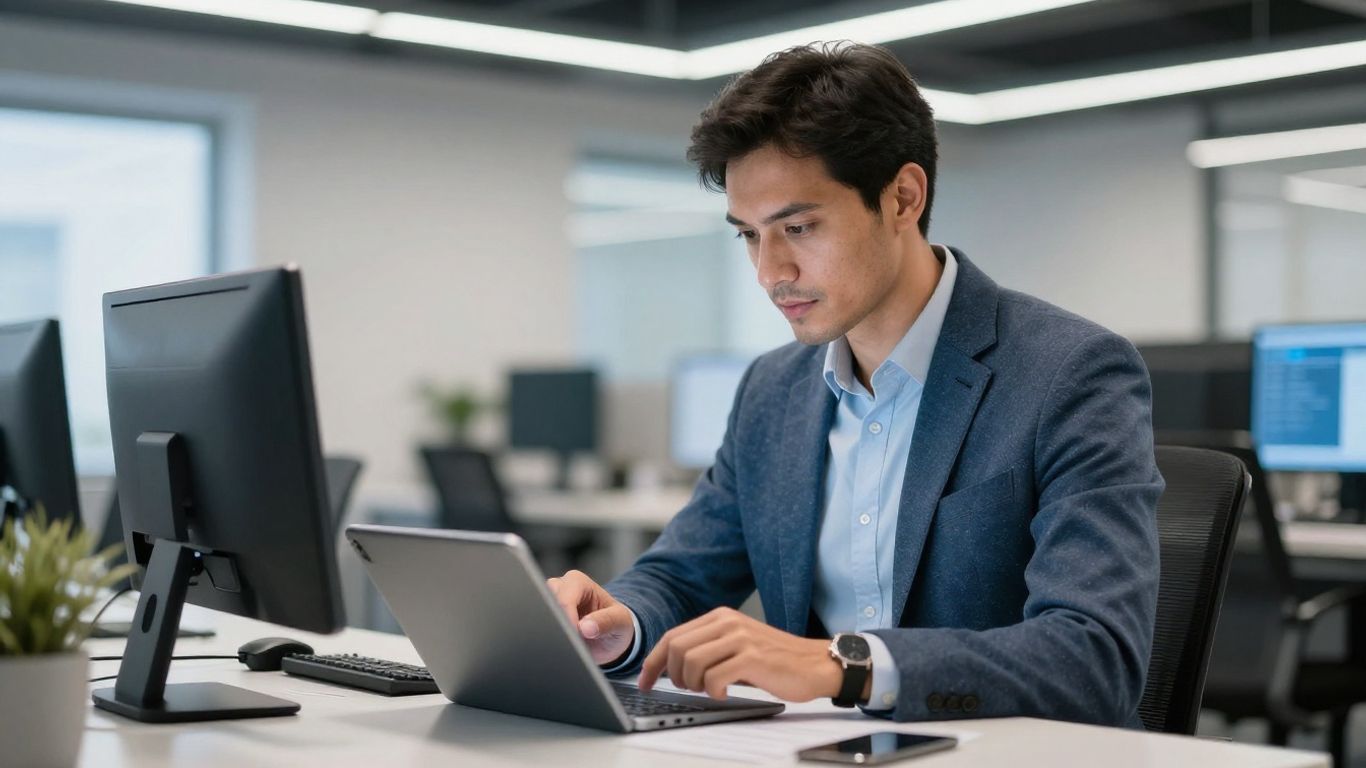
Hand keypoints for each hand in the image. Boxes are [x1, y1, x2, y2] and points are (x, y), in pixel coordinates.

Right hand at [546, 570, 635, 664]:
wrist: (610, 638)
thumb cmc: (616, 623)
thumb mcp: (620, 621)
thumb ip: (606, 622)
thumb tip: (585, 627)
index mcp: (578, 582)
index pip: (564, 600)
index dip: (568, 621)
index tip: (576, 637)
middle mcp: (560, 589)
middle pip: (546, 606)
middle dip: (557, 626)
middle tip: (570, 643)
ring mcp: (549, 604)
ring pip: (539, 617)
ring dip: (552, 633)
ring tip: (567, 645)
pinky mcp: (544, 619)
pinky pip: (538, 628)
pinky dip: (548, 639)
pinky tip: (560, 647)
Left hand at [638, 607, 848, 702]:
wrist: (816, 663)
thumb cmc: (776, 660)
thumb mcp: (738, 646)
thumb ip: (709, 649)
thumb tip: (672, 667)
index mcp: (721, 617)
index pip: (672, 636)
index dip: (653, 662)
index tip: (644, 681)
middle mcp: (727, 622)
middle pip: (676, 648)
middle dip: (672, 675)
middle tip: (686, 689)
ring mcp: (740, 638)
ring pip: (690, 662)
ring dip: (692, 685)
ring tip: (708, 691)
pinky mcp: (752, 657)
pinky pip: (714, 678)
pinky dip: (712, 692)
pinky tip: (724, 694)